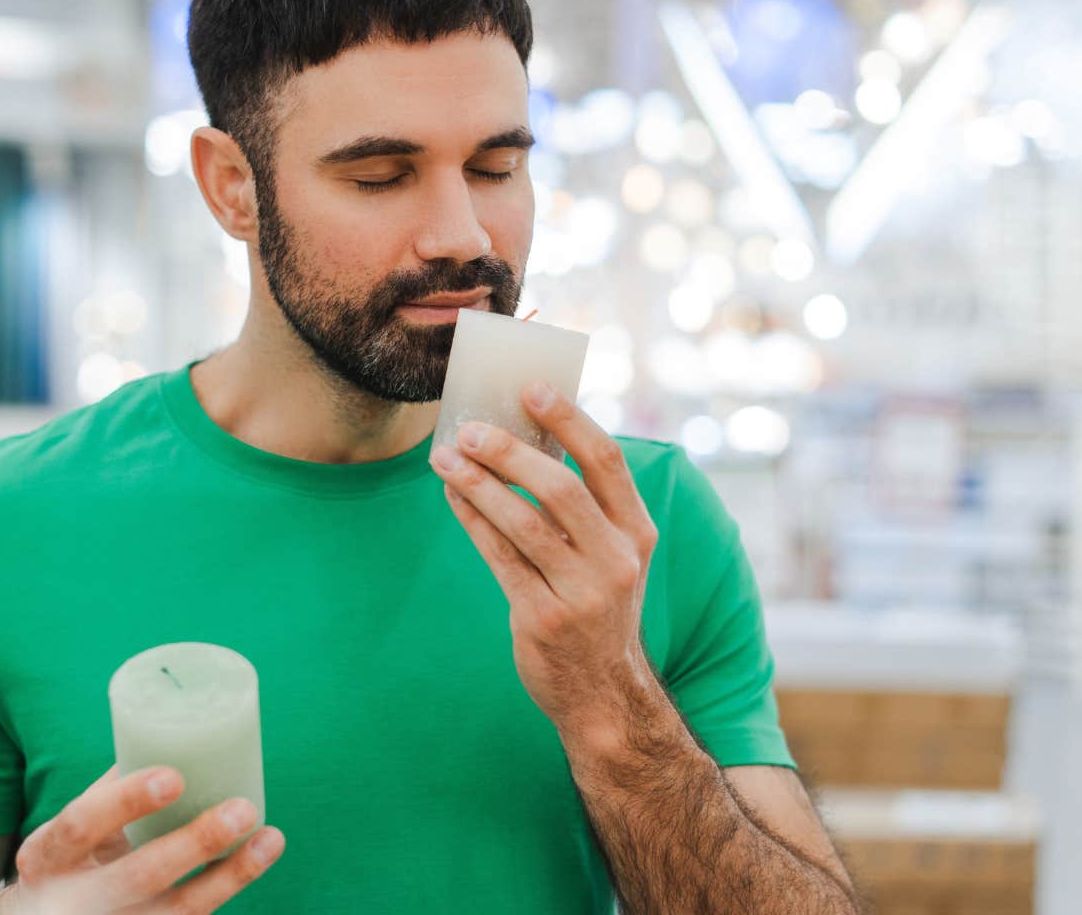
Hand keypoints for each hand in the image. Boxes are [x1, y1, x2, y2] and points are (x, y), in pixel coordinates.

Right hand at [0, 765, 283, 913]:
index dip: (126, 802)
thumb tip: (164, 726)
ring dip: (230, 875)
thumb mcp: (70, 828)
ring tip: (269, 840)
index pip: (81, 826)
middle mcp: (74, 900)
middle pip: (140, 875)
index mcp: (47, 856)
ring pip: (178, 909)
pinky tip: (257, 859)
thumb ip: (109, 790)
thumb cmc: (68, 859)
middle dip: (196, 843)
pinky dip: (228, 887)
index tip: (174, 777)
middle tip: (242, 809)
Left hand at [429, 381, 662, 739]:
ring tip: (445, 457)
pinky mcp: (543, 616)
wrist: (603, 693)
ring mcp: (581, 591)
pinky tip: (452, 496)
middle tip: (469, 427)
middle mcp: (616, 559)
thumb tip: (525, 436)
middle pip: (559, 487)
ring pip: (522, 522)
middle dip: (508, 451)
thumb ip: (583, 506)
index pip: (606, 461)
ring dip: (478, 483)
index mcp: (637, 532)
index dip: (569, 418)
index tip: (532, 387)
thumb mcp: (611, 555)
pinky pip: (498, 557)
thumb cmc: (597, 606)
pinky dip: (471, 520)